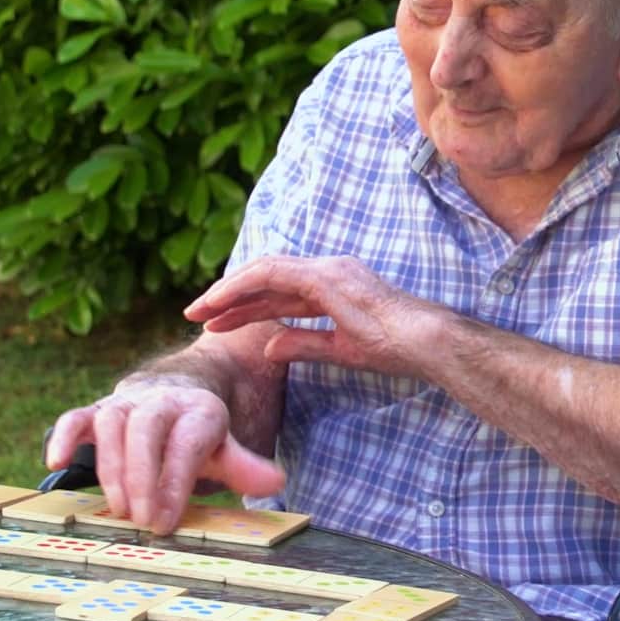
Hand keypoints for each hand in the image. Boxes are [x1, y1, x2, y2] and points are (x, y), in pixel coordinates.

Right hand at [46, 379, 284, 534]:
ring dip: (110, 467)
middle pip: (148, 429)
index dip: (176, 480)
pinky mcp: (97, 411)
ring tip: (116, 509)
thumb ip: (245, 467)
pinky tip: (53, 461)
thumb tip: (276, 483)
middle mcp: (162, 401)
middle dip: (143, 476)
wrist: (176, 390)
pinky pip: (76, 416)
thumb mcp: (225, 449)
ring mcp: (127, 404)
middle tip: (140, 519)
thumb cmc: (197, 435)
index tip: (166, 519)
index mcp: (200, 410)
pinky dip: (64, 435)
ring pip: (112, 424)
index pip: (187, 442)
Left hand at [184, 255, 436, 373]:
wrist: (424, 342)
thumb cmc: (394, 349)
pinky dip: (242, 286)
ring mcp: (327, 270)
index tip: (217, 322)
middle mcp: (328, 270)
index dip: (245, 305)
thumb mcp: (339, 350)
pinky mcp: (325, 277)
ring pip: (264, 270)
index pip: (278, 291)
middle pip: (266, 278)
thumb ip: (303, 345)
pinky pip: (272, 275)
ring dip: (228, 289)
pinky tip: (219, 302)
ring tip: (199, 309)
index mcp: (334, 286)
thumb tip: (268, 346)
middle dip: (228, 295)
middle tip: (195, 314)